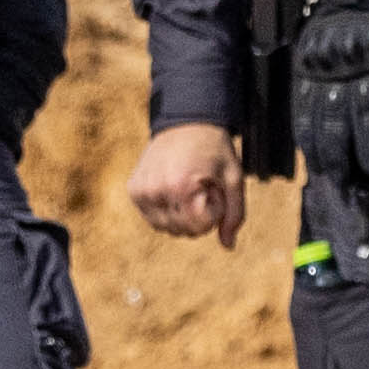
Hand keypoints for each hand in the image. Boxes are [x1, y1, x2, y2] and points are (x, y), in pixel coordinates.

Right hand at [129, 121, 247, 245]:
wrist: (186, 122)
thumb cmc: (214, 150)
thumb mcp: (233, 178)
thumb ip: (234, 214)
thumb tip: (228, 246)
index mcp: (181, 186)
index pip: (201, 227)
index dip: (214, 210)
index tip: (213, 187)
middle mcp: (156, 190)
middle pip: (184, 231)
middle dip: (199, 214)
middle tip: (201, 184)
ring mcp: (141, 191)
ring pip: (167, 229)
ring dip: (182, 215)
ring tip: (187, 186)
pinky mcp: (133, 190)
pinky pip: (153, 220)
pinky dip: (167, 211)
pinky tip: (173, 189)